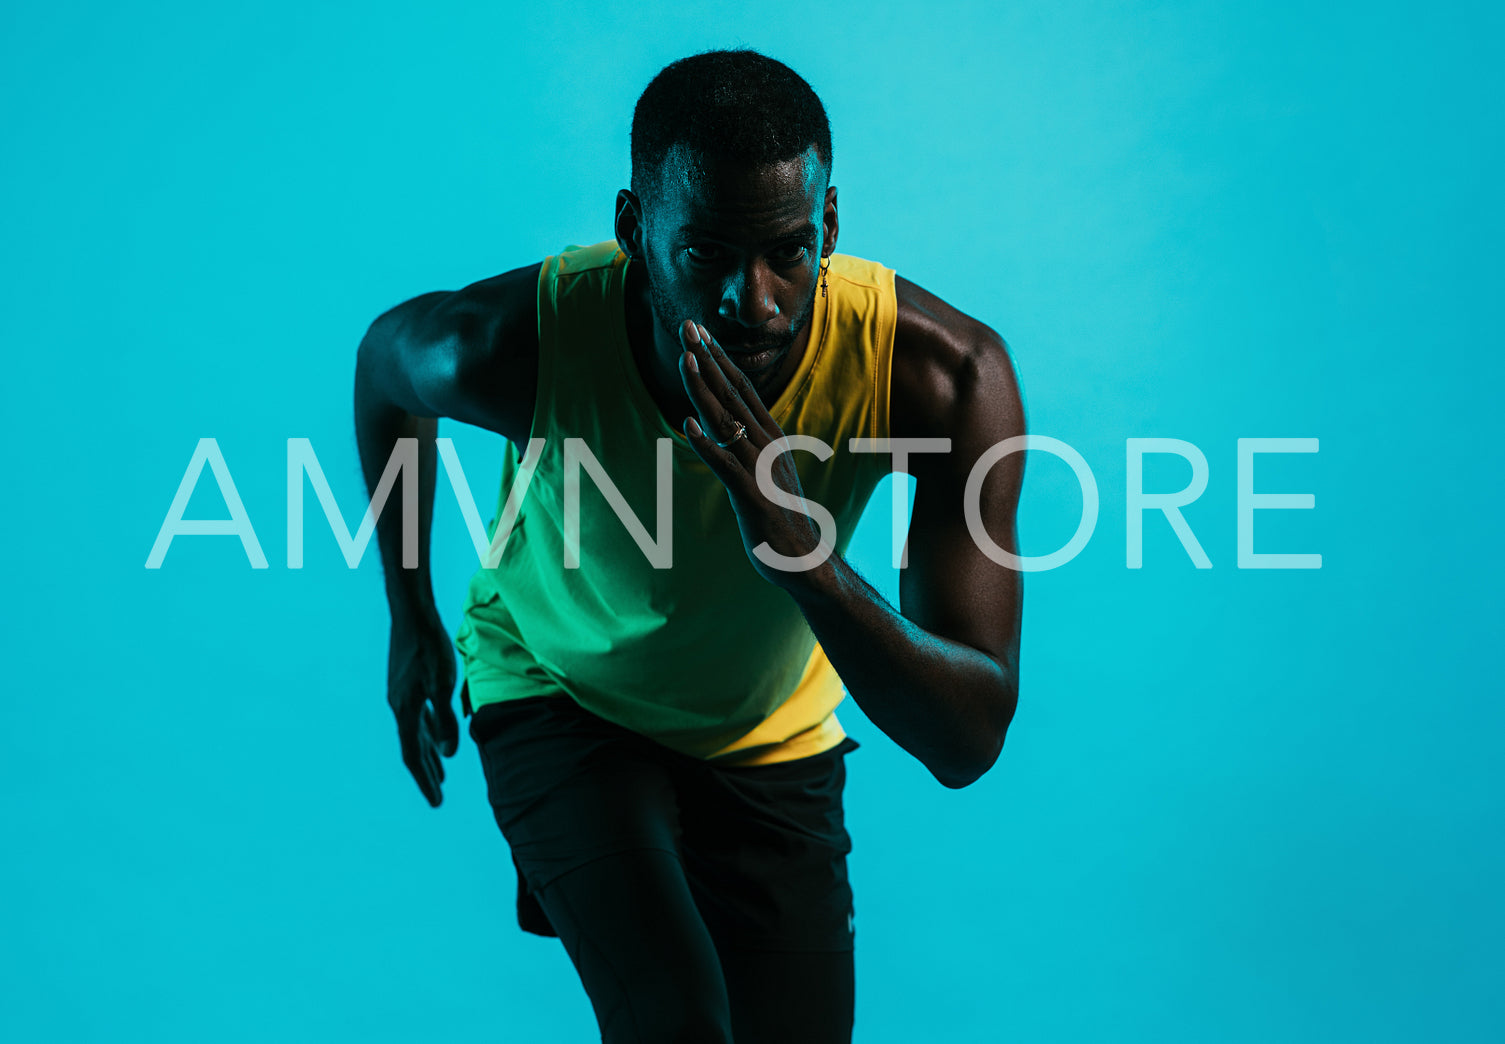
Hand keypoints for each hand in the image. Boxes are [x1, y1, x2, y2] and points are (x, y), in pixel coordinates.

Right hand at [387, 615, 459, 806]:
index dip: (425, 781)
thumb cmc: (430, 647)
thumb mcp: (442, 685)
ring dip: (429, 752)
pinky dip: (429, 730)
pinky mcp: (407, 683)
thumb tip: (449, 754)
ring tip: (442, 770)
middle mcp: (399, 707)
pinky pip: (418, 716)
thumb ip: (445, 720)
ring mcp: (401, 695)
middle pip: (413, 748)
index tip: (436, 802)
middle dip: (427, 773)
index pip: (412, 756)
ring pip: (416, 732)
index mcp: (405, 711)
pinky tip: (439, 733)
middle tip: (439, 796)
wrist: (412, 614)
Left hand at [676, 319, 831, 589]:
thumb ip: (746, 449)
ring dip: (703, 389)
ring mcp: (759, 468)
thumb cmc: (782, 519)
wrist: (806, 560)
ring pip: (726, 420)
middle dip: (707, 358)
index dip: (719, 359)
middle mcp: (766, 445)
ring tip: (684, 360)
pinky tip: (687, 426)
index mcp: (770, 437)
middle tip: (687, 326)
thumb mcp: (765, 473)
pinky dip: (706, 445)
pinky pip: (724, 465)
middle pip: (732, 393)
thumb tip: (719, 429)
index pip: (742, 389)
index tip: (701, 334)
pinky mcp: (751, 494)